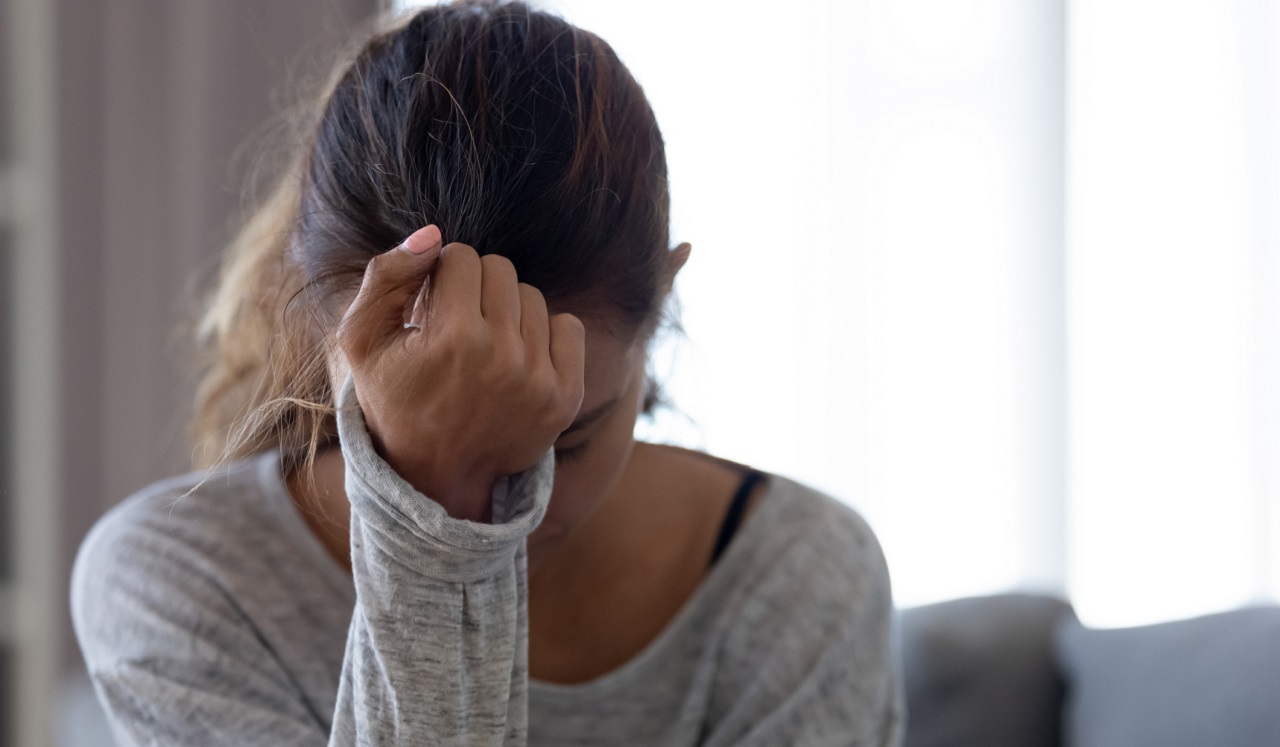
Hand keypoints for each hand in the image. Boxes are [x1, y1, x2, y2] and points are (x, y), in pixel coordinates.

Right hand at [336, 225, 585, 522]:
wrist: (436, 476)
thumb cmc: (394, 400)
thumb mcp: (363, 341)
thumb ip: (386, 277)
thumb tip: (433, 234)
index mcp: (452, 338)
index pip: (461, 256)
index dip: (442, 277)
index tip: (432, 310)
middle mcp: (502, 356)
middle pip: (501, 269)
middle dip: (475, 289)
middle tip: (457, 326)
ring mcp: (539, 378)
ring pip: (533, 296)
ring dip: (508, 311)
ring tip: (484, 345)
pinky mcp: (565, 396)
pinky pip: (569, 327)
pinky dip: (544, 334)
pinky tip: (516, 357)